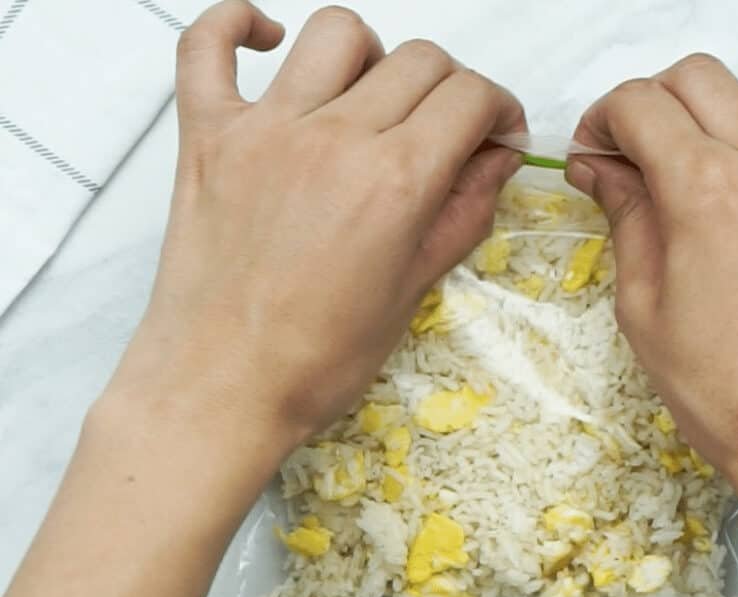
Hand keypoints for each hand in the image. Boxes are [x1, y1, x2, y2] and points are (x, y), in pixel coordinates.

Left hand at [0, 4, 524, 596]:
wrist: (221, 388)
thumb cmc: (319, 359)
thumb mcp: (414, 292)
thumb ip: (464, 212)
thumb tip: (499, 157)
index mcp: (396, 181)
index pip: (469, 95)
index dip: (497, 108)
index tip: (495, 134)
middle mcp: (335, 138)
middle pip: (419, 59)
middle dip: (451, 88)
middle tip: (446, 130)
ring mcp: (265, 128)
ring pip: (336, 33)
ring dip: (372, 56)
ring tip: (370, 99)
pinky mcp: (206, 134)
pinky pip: (207, 44)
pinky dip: (236, 24)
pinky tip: (269, 43)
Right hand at [566, 41, 737, 501]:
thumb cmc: (728, 394)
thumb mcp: (644, 309)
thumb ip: (626, 219)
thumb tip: (601, 167)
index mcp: (705, 191)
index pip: (641, 106)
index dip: (605, 120)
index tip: (601, 150)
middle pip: (706, 77)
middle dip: (658, 98)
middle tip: (647, 144)